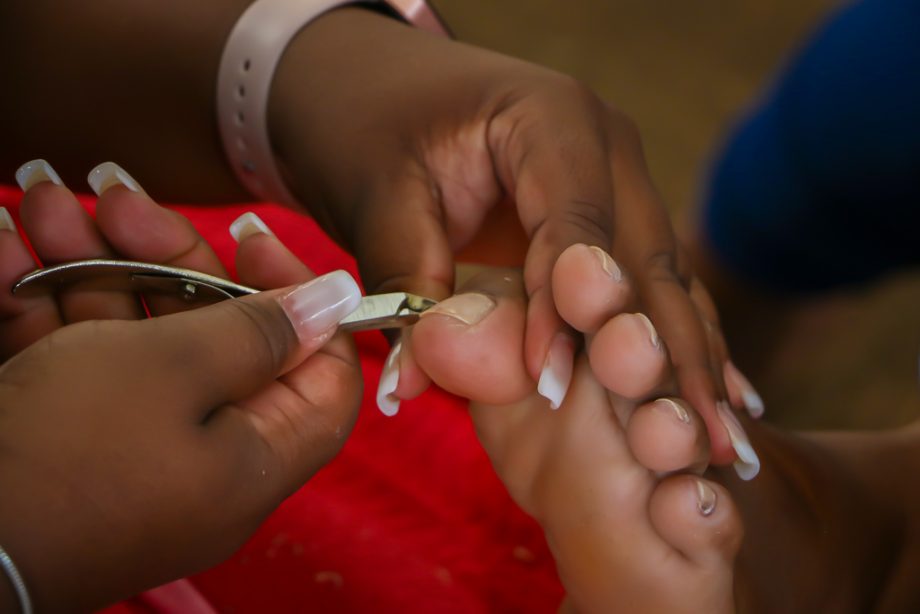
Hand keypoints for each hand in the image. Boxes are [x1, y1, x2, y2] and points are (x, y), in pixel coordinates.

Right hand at [0, 163, 362, 609]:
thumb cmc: (71, 449)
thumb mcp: (178, 369)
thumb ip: (263, 328)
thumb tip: (340, 299)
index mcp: (254, 456)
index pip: (319, 372)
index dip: (300, 301)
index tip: (249, 239)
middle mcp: (200, 457)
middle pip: (213, 339)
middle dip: (160, 256)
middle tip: (112, 196)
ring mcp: (128, 450)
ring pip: (128, 338)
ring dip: (85, 262)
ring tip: (38, 198)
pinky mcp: (61, 440)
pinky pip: (68, 363)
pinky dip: (35, 305)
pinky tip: (1, 247)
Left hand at [270, 8, 737, 459]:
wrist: (367, 85)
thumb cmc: (367, 128)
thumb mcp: (376, 197)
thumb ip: (407, 282)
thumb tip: (413, 386)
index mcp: (551, 117)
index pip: (574, 220)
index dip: (567, 309)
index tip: (553, 385)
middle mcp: (603, 144)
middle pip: (645, 255)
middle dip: (667, 351)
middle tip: (697, 439)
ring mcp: (614, 177)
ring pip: (661, 277)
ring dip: (687, 359)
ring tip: (725, 441)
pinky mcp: (605, 216)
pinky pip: (645, 283)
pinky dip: (672, 341)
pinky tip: (718, 400)